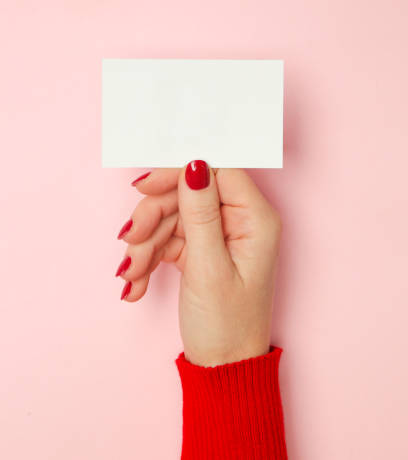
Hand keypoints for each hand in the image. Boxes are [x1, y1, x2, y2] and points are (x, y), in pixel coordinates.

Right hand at [116, 161, 281, 366]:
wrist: (222, 369)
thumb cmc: (228, 325)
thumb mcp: (210, 268)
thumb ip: (200, 214)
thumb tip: (194, 165)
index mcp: (255, 219)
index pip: (218, 171)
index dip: (178, 174)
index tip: (144, 187)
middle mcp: (238, 221)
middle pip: (187, 194)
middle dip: (154, 218)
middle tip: (131, 241)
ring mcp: (216, 235)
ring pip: (171, 217)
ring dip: (145, 244)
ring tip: (131, 276)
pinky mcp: (198, 249)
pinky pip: (166, 239)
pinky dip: (148, 258)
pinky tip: (136, 284)